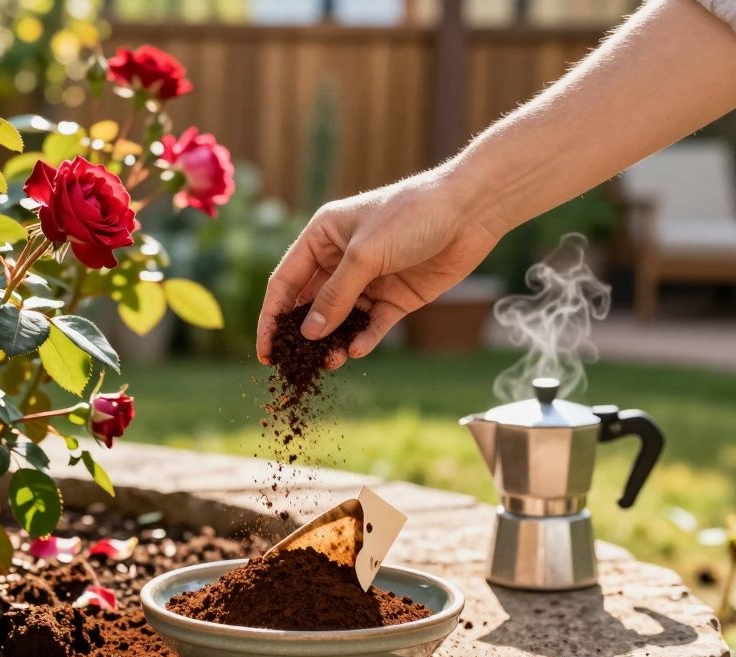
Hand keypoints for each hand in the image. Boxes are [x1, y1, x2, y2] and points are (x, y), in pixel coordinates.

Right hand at [256, 172, 499, 368]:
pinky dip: (363, 339)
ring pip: (340, 320)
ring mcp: (369, 280)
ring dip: (332, 342)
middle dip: (301, 336)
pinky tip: (356, 351)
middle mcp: (341, 259)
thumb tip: (308, 333)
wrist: (471, 211)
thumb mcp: (365, 254)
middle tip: (293, 366)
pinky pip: (372, 325)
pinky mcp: (396, 297)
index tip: (265, 350)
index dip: (271, 316)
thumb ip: (335, 296)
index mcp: (322, 237)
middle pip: (310, 305)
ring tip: (329, 363)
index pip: (285, 282)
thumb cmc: (411, 215)